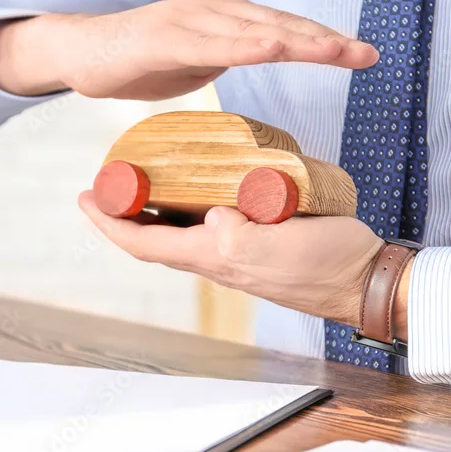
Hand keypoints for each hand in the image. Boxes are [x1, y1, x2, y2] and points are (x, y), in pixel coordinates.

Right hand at [0, 0, 378, 99]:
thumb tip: (252, 57)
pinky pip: (211, 45)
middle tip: (368, 55)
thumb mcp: (192, 61)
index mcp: (223, 20)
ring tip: (337, 51)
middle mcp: (213, 12)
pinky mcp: (164, 39)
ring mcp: (189, 22)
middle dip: (326, 41)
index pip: (282, 31)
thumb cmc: (135, 59)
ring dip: (298, 41)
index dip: (323, 42)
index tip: (362, 56)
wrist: (80, 52)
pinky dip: (244, 46)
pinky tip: (273, 50)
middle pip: (279, 27)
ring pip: (252, 32)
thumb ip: (224, 55)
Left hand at [78, 191, 383, 325]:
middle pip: (151, 235)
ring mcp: (234, 248)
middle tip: (108, 177)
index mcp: (210, 256)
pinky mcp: (256, 237)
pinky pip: (211, 217)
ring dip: (153, 203)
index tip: (85, 196)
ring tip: (142, 172)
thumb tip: (211, 214)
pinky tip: (199, 177)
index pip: (140, 242)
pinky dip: (192, 198)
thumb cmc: (324, 266)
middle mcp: (214, 255)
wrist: (365, 279)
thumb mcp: (272, 245)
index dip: (107, 221)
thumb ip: (235, 232)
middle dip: (123, 209)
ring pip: (178, 226)